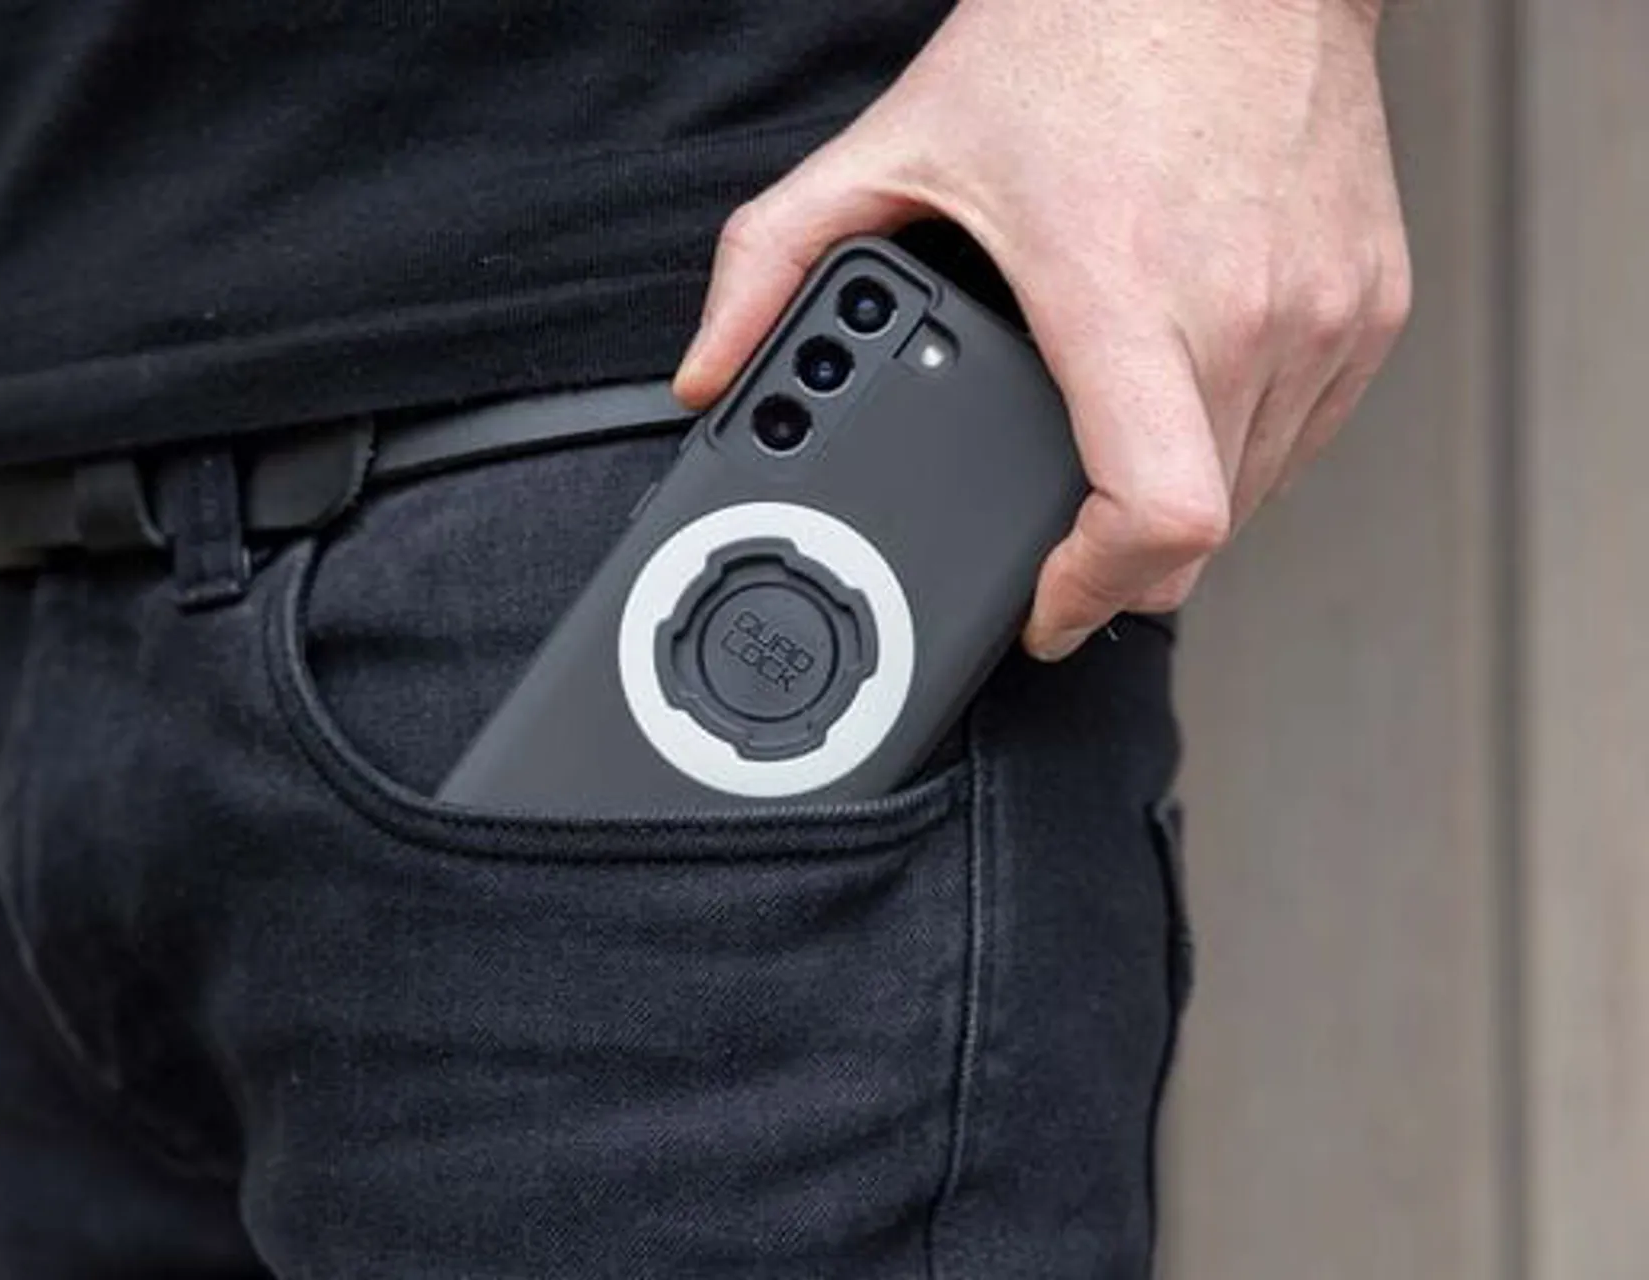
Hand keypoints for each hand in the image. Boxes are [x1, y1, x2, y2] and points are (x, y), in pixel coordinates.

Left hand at [673, 0, 1411, 659]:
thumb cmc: (1085, 32)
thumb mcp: (898, 144)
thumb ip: (771, 262)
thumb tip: (706, 371)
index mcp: (1124, 290)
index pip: (1159, 517)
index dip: (1096, 595)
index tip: (1046, 609)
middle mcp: (1245, 312)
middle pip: (1199, 536)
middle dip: (1113, 564)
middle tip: (1055, 540)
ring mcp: (1325, 310)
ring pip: (1257, 495)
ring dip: (1180, 507)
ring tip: (1110, 456)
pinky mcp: (1372, 302)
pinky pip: (1307, 433)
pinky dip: (1242, 447)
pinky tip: (1181, 397)